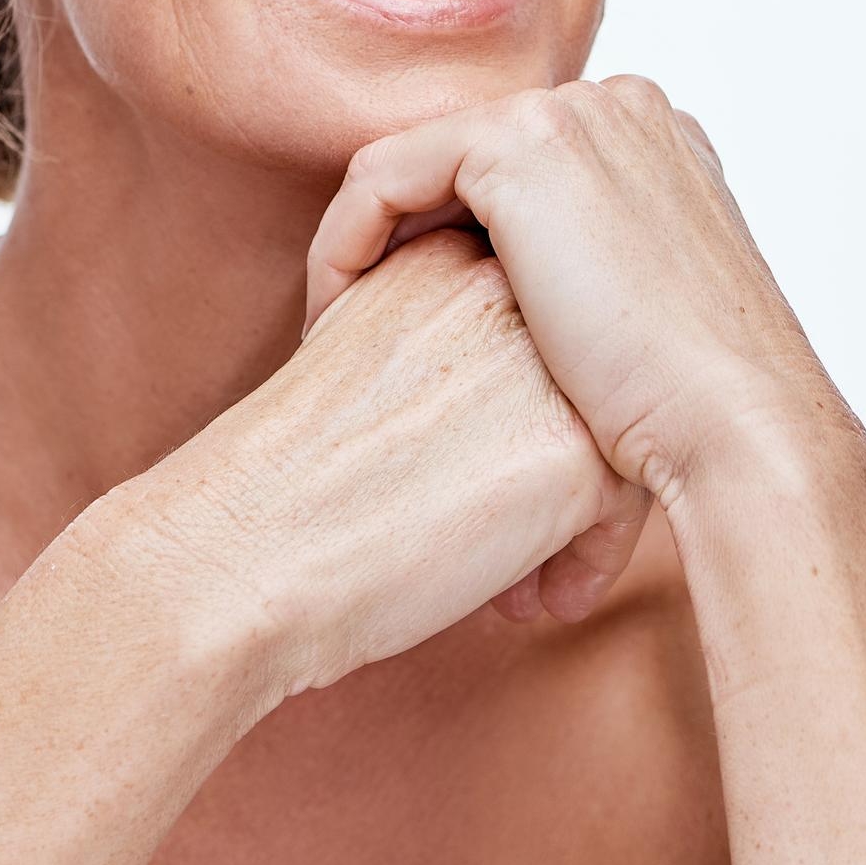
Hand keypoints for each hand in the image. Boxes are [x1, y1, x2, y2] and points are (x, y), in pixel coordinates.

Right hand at [125, 228, 650, 698]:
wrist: (243, 545)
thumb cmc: (274, 482)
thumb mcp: (350, 359)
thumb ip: (428, 344)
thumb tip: (489, 408)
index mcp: (437, 259)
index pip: (529, 316)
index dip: (521, 400)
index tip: (473, 472)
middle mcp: (502, 294)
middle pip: (583, 366)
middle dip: (561, 455)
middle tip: (509, 534)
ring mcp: (546, 367)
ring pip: (616, 429)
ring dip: (575, 514)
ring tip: (520, 579)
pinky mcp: (573, 452)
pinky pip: (622, 506)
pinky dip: (582, 562)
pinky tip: (523, 605)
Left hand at [304, 76, 854, 506]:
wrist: (737, 429)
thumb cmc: (695, 409)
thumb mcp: (646, 319)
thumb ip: (598, 278)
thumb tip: (543, 311)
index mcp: (654, 142)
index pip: (511, 170)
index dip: (445, 241)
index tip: (406, 323)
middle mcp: (617, 107)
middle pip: (460, 160)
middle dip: (402, 240)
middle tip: (355, 329)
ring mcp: (572, 113)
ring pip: (413, 166)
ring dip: (364, 245)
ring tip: (338, 333)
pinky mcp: (518, 142)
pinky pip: (381, 177)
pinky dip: (344, 243)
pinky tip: (334, 318)